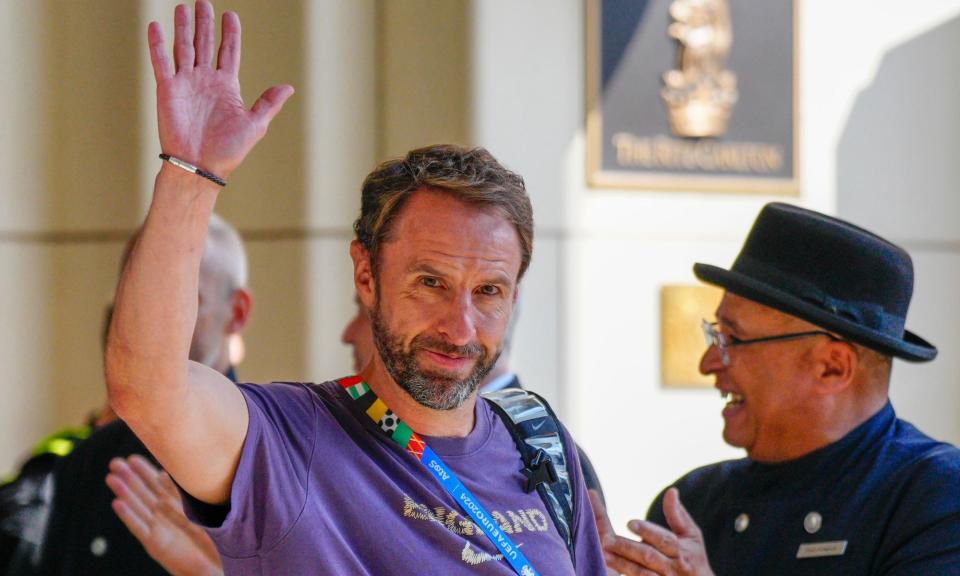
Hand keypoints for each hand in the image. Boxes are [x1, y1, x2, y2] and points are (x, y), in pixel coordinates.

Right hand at [107, 455, 222, 575]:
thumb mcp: (202, 509)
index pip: (157, 484)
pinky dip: (128, 516)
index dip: (145, 471)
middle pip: (143, 493)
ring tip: (111, 478)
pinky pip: (139, 528)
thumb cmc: (214, 538)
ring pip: (138, 507)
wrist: (216, 565)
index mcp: (177, 505)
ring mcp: (158, 529)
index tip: (132, 457)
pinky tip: (117, 503)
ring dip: (124, 492)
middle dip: (129, 478)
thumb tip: (173, 471)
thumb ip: (188, 492)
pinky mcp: (156, 544)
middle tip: (114, 462)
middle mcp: (164, 516)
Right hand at [148, 1, 293, 176]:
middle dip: (205, 23)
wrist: (201, 166)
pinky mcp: (167, 89)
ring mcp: (186, 83)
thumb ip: (268, 103)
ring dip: (183, 27)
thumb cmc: (229, 150)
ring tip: (184, 6)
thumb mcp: (255, 125)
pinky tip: (156, 25)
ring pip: (183, 47)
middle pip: (205, 43)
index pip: (229, 52)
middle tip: (204, 1)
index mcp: (227, 87)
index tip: (231, 15)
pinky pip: (161, 62)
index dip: (230, 34)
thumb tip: (288, 87)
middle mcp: (205, 81)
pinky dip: (157, 44)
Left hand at [590, 488, 713, 575]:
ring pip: (641, 573)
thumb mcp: (692, 536)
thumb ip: (678, 515)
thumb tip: (671, 491)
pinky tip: (611, 570)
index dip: (647, 530)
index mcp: (683, 551)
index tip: (629, 522)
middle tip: (607, 539)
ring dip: (621, 564)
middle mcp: (673, 568)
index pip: (664, 540)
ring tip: (603, 554)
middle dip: (628, 548)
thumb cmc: (694, 559)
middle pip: (649, 557)